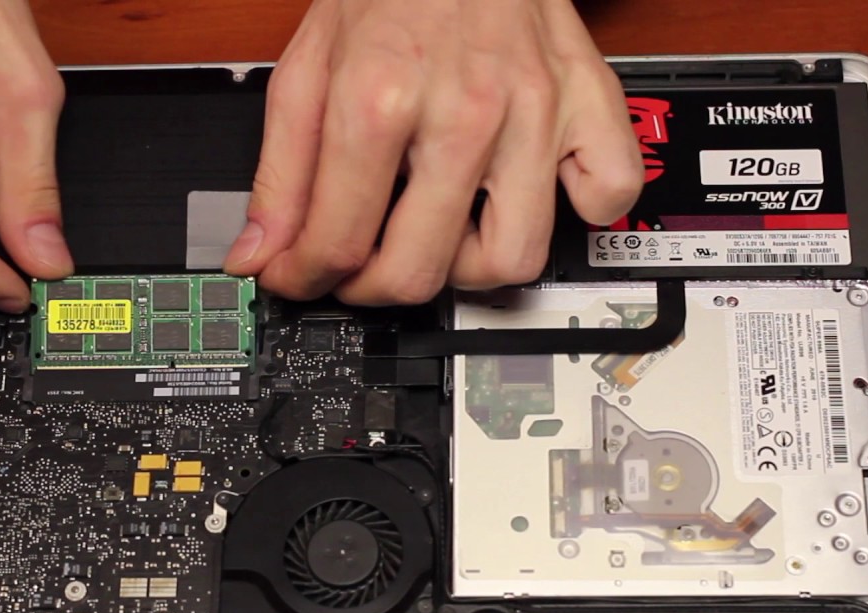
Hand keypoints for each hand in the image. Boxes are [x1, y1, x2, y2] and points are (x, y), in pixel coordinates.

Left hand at [225, 0, 641, 304]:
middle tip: (361, 269)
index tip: (300, 278)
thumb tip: (259, 254)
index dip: (304, 278)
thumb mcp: (307, 68)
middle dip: (371, 290)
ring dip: (467, 269)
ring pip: (513, 260)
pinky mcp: (590, 104)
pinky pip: (607, 198)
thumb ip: (280, 170)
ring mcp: (535, 112)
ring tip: (444, 233)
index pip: (337, 240)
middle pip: (417, 270)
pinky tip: (528, 195)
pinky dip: (577, 215)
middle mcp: (464, 111)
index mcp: (379, 98)